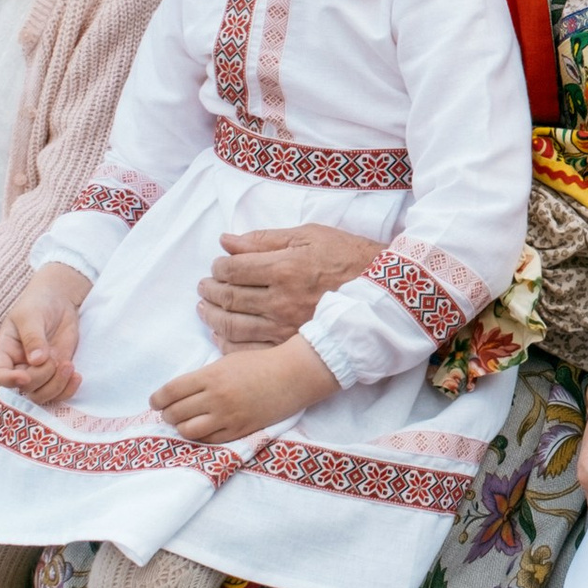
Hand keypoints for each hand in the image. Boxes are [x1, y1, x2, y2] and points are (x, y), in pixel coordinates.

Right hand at [0, 264, 89, 401]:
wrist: (59, 301)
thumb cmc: (38, 304)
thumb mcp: (31, 315)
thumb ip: (33, 337)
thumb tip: (37, 360)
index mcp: (5, 352)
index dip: (8, 380)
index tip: (24, 376)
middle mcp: (19, 366)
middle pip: (24, 387)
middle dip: (42, 376)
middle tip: (55, 358)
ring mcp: (39, 372)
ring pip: (41, 395)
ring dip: (57, 386)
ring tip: (69, 366)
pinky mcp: (56, 374)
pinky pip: (59, 393)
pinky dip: (68, 389)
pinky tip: (77, 375)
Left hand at [150, 338, 336, 444]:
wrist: (294, 375)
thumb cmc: (261, 364)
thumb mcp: (227, 361)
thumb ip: (204, 376)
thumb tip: (181, 391)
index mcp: (210, 376)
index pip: (170, 391)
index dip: (157, 399)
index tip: (155, 402)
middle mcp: (215, 397)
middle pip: (175, 413)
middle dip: (166, 414)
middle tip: (168, 413)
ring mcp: (227, 416)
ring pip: (188, 431)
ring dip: (181, 428)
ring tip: (184, 423)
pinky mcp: (239, 430)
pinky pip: (209, 440)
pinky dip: (200, 436)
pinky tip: (201, 429)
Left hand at [196, 220, 375, 348]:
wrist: (383, 293)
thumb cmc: (347, 258)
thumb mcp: (309, 235)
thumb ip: (265, 239)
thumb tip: (227, 241)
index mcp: (284, 269)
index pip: (233, 269)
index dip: (218, 267)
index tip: (217, 266)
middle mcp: (281, 301)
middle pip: (229, 298)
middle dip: (210, 291)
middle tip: (205, 287)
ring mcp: (285, 329)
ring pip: (233, 326)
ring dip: (213, 317)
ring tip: (206, 308)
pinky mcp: (291, 347)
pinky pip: (249, 351)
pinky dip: (227, 344)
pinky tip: (220, 335)